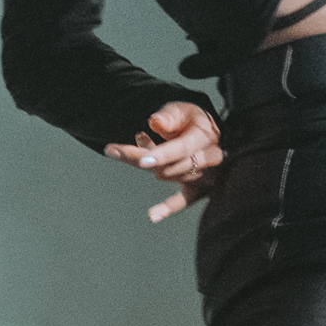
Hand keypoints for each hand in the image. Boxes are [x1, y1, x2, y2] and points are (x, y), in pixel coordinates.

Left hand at [104, 101, 223, 223]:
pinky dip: (167, 208)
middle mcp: (207, 157)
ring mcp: (204, 175)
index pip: (181, 149)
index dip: (162, 154)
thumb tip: (155, 122)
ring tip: (141, 138)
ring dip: (151, 164)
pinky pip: (183, 201)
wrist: (210, 133)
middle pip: (169, 165)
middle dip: (141, 158)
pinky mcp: (199, 189)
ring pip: (168, 176)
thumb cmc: (191, 119)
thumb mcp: (181, 109)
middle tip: (115, 150)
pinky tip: (152, 215)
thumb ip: (168, 116)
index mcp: (203, 137)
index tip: (142, 161)